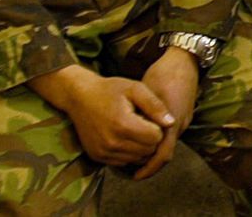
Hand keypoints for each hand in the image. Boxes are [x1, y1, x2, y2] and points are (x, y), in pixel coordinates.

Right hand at [29, 65, 170, 165]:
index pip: (156, 138)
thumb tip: (171, 123)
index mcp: (123, 125)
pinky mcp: (97, 157)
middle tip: (142, 122)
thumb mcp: (135, 89)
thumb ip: (155, 105)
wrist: (80, 97)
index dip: (157, 127)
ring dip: (140, 147)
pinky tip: (124, 136)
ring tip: (133, 129)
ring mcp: (103, 153)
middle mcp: (112, 143)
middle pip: (148, 151)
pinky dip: (128, 152)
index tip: (149, 116)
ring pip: (137, 159)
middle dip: (150, 138)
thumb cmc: (110, 90)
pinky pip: (124, 162)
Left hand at [133, 47, 200, 179]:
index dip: (149, 168)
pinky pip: (171, 135)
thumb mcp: (144, 92)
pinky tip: (145, 137)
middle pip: (166, 153)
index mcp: (171, 122)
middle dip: (150, 163)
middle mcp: (180, 124)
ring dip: (153, 152)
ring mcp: (184, 120)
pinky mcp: (184, 115)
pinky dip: (158, 141)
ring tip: (135, 155)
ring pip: (168, 144)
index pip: (162, 154)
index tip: (135, 175)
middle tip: (131, 169)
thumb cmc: (163, 73)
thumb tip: (127, 134)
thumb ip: (139, 115)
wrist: (184, 60)